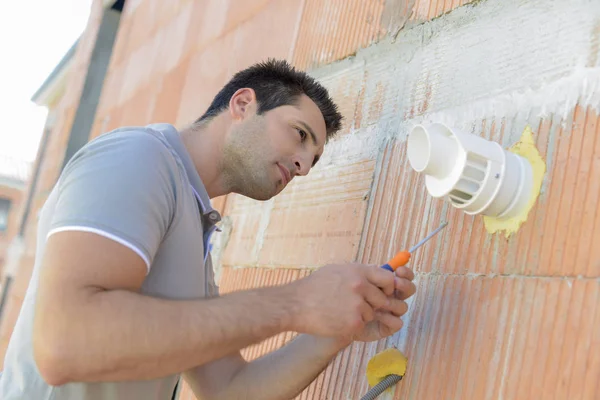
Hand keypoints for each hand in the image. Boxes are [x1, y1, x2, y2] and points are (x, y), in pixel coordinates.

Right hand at [289, 263, 407, 338]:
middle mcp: (361, 286)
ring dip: (360, 315)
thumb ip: (358, 272)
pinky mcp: (354, 322)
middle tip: (355, 305)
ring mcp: (358, 304)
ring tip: (340, 311)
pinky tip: (336, 319)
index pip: (388, 278)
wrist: (295, 305)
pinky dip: (352, 325)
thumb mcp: (336, 270)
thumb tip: (377, 272)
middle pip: (382, 299)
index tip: (382, 292)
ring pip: (371, 314)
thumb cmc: (313, 287)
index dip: (387, 287)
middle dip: (372, 304)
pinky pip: (362, 325)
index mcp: (358, 271)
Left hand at [351, 266, 415, 342]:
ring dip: (392, 303)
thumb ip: (374, 272)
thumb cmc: (344, 292)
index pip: (404, 276)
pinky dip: (388, 318)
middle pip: (409, 290)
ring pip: (403, 306)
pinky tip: (377, 315)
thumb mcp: (357, 276)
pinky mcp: (387, 327)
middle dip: (405, 285)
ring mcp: (390, 312)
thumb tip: (392, 269)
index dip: (405, 273)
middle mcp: (391, 297)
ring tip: (377, 303)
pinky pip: (397, 322)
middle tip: (395, 283)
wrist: (334, 312)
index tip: (399, 270)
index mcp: (386, 283)